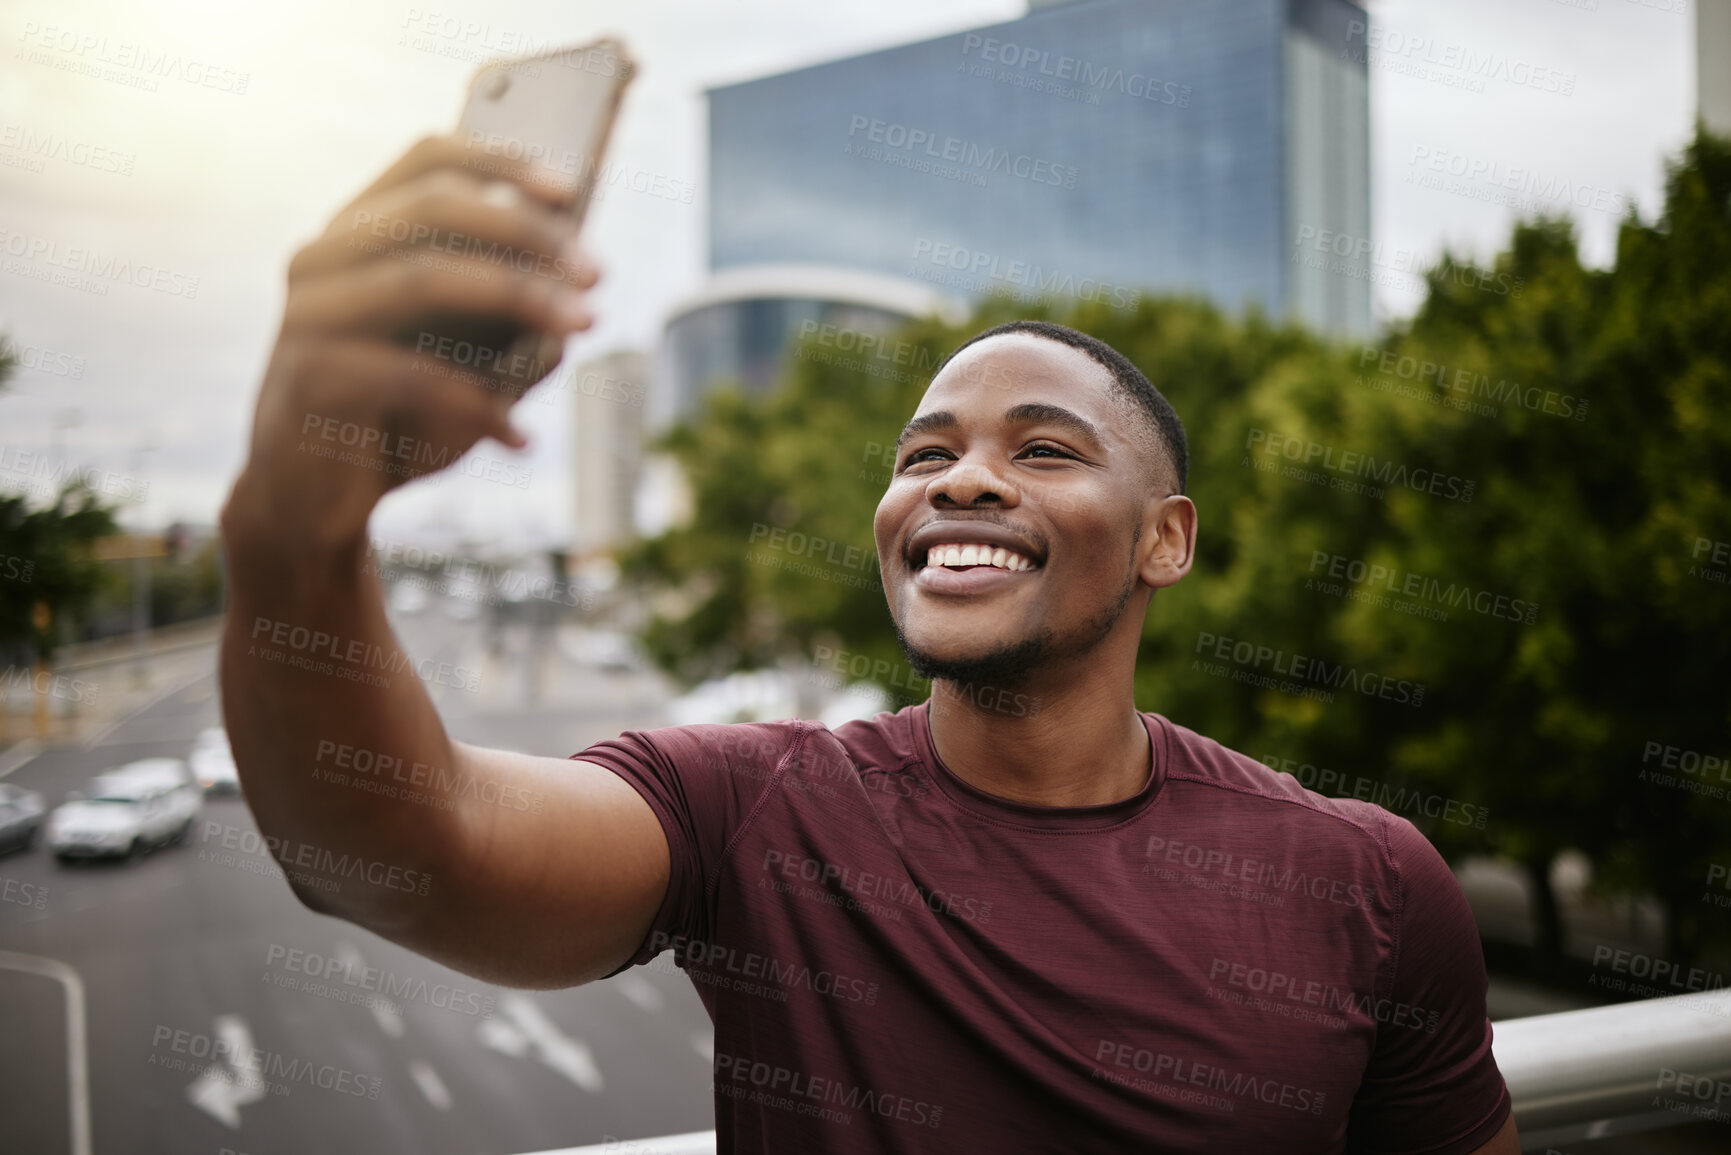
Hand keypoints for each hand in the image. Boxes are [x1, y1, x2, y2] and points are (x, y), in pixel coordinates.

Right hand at [230, 134, 600, 546]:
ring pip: (422, 276)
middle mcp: (323, 257)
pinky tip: (519, 439)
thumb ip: (513, 327)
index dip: (500, 162)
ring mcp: (307, 313)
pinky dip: (477, 403)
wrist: (314, 502)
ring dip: (517, 296)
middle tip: (596, 275)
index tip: (572, 191)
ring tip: (581, 329)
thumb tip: (578, 300)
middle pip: (432, 207)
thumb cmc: (398, 418)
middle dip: (527, 234)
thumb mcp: (469, 365)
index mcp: (359, 232)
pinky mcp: (308, 376)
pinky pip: (409, 373)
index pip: (426, 160)